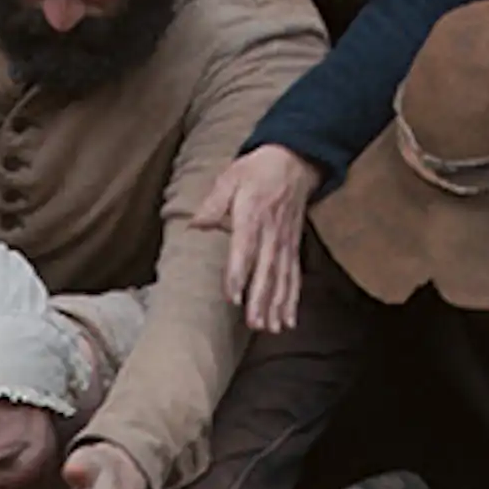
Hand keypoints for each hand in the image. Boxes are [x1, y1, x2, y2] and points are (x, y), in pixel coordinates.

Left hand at [190, 143, 322, 336]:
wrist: (293, 159)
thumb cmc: (256, 171)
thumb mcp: (231, 178)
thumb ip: (213, 203)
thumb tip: (194, 225)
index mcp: (252, 215)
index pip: (245, 248)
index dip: (239, 273)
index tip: (233, 297)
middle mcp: (271, 233)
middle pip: (266, 271)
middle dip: (261, 299)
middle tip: (254, 324)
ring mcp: (284, 243)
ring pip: (282, 279)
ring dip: (277, 306)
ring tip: (272, 329)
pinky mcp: (293, 249)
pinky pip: (294, 277)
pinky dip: (292, 300)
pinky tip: (288, 321)